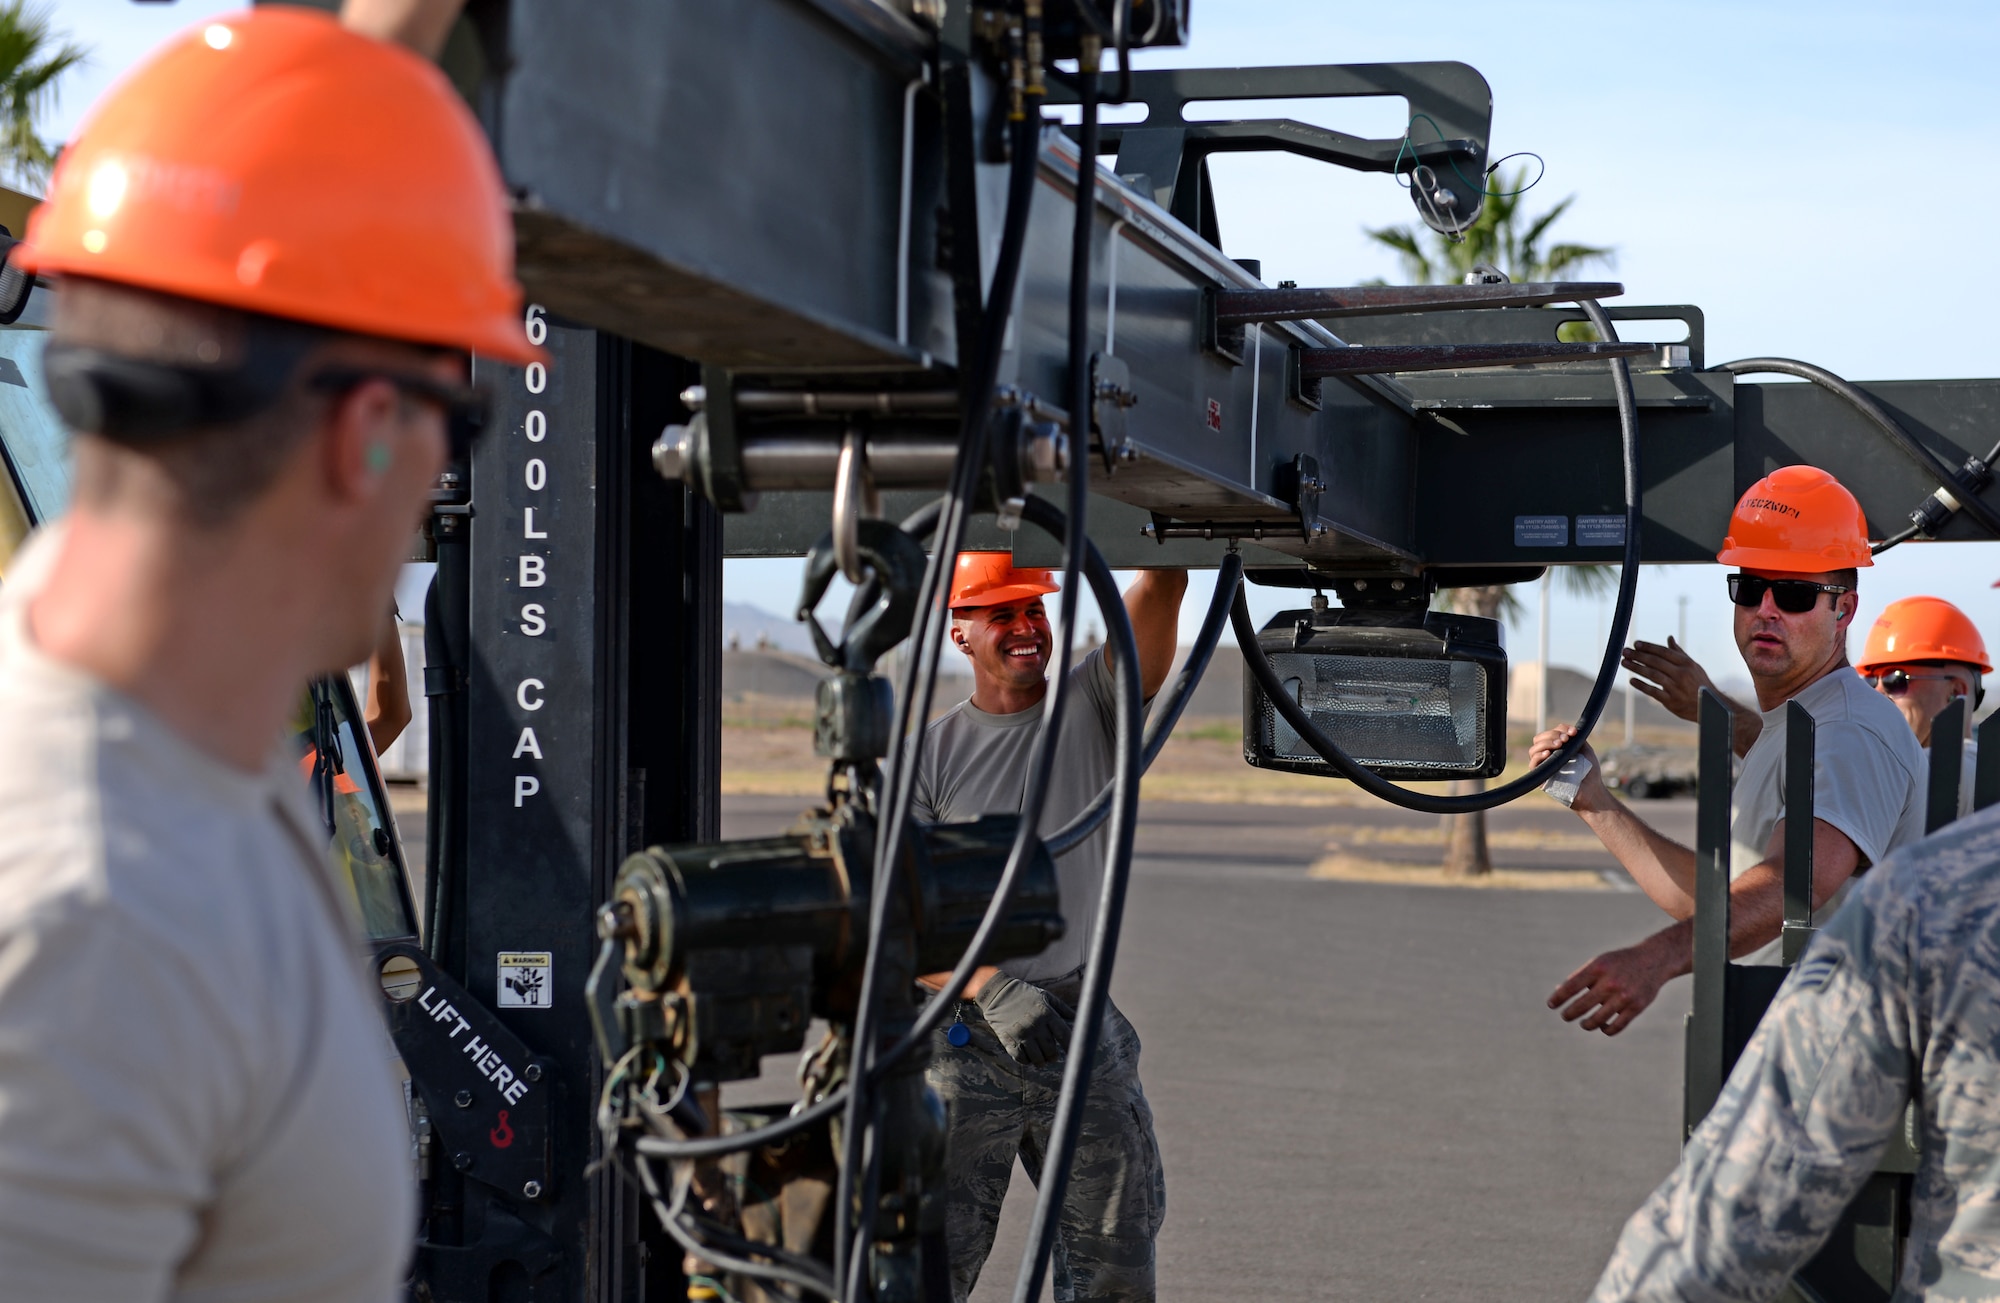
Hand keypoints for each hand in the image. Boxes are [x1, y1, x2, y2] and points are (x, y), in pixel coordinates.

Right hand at [974, 975, 1073, 1066]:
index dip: (1071, 1046)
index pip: (1064, 1034)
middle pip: (1050, 1050)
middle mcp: (1035, 1024)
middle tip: (1053, 1057)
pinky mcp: (1008, 1039)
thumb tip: (1077, 1018)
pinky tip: (1028, 1058)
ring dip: (1041, 1062)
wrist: (998, 993)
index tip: (1076, 1054)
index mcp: (1046, 1013)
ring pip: (1037, 1057)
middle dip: (1053, 1057)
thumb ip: (1062, 1008)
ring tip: (1042, 1061)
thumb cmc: (1025, 995)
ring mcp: (1021, 1033)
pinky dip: (1026, 1061)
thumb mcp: (1045, 997)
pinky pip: (1020, 1058)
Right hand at [1529, 725, 1609, 812]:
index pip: (1551, 733)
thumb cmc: (1589, 772)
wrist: (1591, 790)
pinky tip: (1548, 753)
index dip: (1560, 729)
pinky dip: (1539, 756)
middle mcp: (1548, 755)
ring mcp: (1544, 765)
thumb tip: (1568, 729)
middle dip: (1552, 735)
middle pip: (1540, 738)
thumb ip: (1576, 739)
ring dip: (1546, 743)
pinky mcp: (1541, 777)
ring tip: (1559, 744)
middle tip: (1565, 739)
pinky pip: (1532, 764)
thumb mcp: (1585, 750)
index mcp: (1557, 748)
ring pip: (1534, 749)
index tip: (1573, 732)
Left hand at [1548, 941, 1676, 1035]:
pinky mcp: (1636, 1008)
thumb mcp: (1599, 962)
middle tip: (1565, 1016)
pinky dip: (1605, 1029)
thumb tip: (1559, 993)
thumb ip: (1581, 977)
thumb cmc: (1619, 962)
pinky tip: (1602, 1026)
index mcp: (1598, 967)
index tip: (1551, 1005)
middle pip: (1581, 1006)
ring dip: (1586, 1024)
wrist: (1653, 960)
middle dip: (1569, 1014)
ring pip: (1597, 1021)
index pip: (1571, 987)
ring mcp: (1625, 996)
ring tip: (1583, 1023)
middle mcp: (1611, 982)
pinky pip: (1615, 1027)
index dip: (1558, 998)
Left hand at [1621, 637, 1713, 724]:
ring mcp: (1676, 688)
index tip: (1635, 643)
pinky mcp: (1671, 701)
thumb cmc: (1699, 683)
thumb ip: (1679, 653)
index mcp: (1686, 663)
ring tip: (1624, 662)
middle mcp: (1681, 674)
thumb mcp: (1693, 666)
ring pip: (1653, 675)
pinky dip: (1641, 685)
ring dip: (1636, 668)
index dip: (1648, 647)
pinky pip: (1653, 691)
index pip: (1664, 652)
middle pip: (1656, 662)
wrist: (1710, 706)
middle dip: (1638, 656)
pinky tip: (1632, 680)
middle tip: (1624, 651)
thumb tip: (1669, 638)